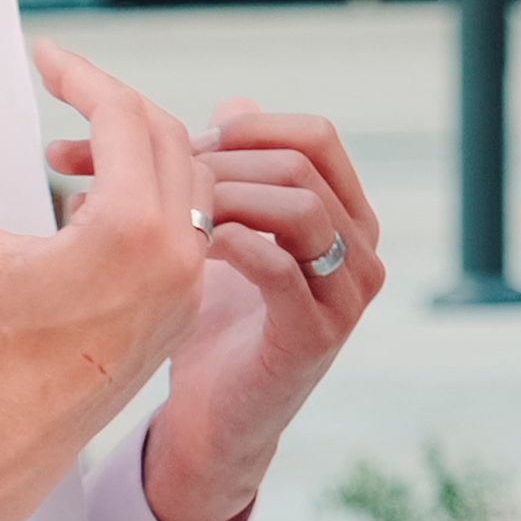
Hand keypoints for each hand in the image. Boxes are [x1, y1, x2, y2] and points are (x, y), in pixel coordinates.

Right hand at [0, 45, 212, 520]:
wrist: (7, 443)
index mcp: (131, 229)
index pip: (122, 115)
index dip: (80, 75)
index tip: (44, 55)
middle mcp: (177, 254)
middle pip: (168, 136)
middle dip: (113, 103)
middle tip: (63, 87)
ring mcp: (188, 286)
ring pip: (189, 180)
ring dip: (139, 150)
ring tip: (74, 150)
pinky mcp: (184, 311)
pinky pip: (190, 229)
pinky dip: (152, 197)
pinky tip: (92, 203)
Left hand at [55, 99, 387, 520]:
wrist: (211, 418)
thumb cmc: (215, 320)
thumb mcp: (227, 231)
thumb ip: (234, 169)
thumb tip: (233, 101)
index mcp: (346, 216)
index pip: (315, 136)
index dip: (248, 127)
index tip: (185, 140)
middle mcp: (361, 250)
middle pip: (301, 164)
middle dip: (220, 160)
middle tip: (159, 176)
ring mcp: (345, 295)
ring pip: (298, 205)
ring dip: (224, 197)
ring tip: (172, 212)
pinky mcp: (315, 335)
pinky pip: (279, 264)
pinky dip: (228, 243)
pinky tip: (186, 248)